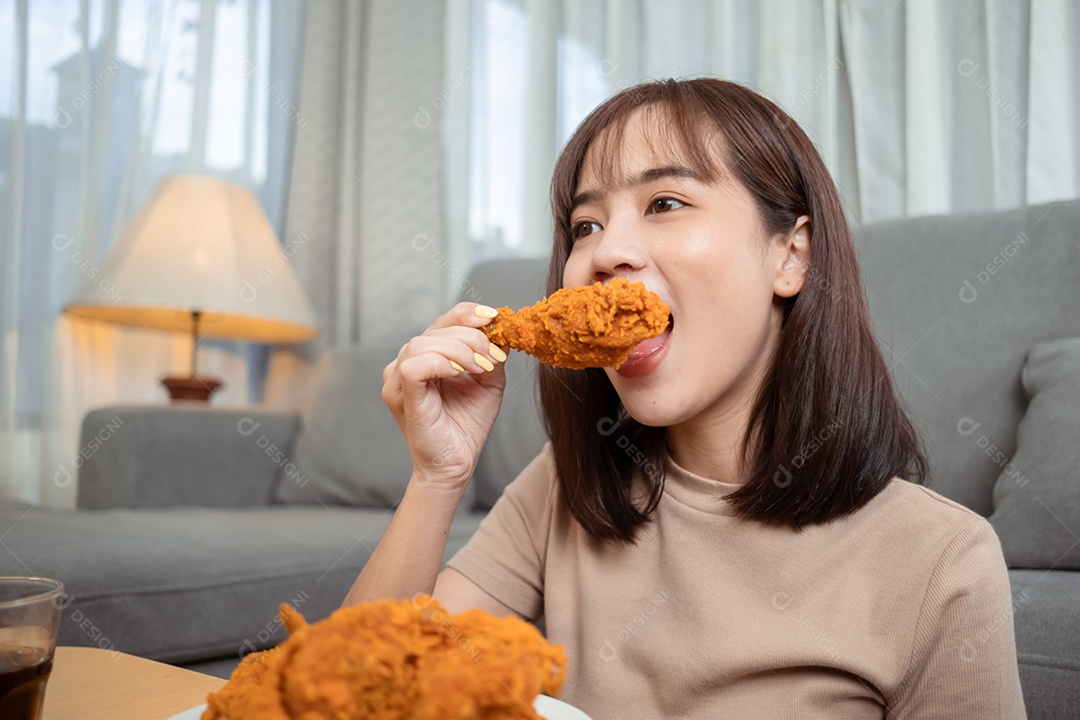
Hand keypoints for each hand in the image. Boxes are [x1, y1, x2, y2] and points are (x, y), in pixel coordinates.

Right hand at [382, 303, 507, 493]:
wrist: (456, 465)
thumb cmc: (467, 427)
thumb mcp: (488, 382)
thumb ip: (492, 354)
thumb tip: (500, 329)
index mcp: (425, 358)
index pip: (441, 322)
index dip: (466, 314)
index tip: (494, 318)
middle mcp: (405, 365)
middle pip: (434, 329)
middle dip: (471, 337)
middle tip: (493, 357)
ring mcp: (397, 381)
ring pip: (422, 343)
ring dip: (459, 349)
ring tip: (481, 368)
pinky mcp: (400, 396)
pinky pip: (414, 365)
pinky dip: (441, 362)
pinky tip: (461, 373)